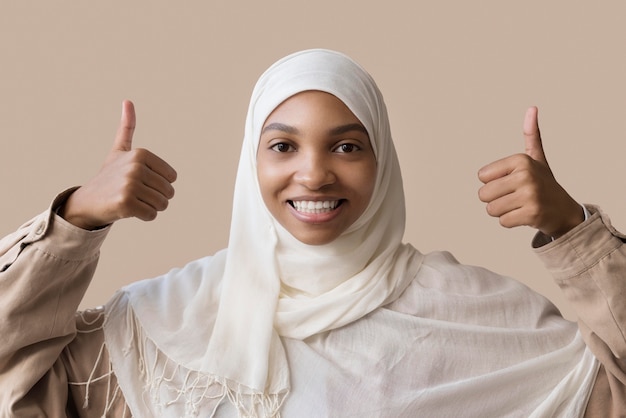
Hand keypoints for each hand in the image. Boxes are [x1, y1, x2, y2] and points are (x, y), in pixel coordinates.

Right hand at [60, 100, 176, 229]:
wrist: (87, 201)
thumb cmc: (109, 176)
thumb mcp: (119, 150)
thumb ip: (127, 128)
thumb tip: (127, 101)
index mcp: (141, 154)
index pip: (172, 178)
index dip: (160, 184)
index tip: (141, 181)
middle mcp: (136, 167)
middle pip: (169, 192)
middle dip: (156, 198)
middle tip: (136, 194)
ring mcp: (130, 185)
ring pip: (162, 205)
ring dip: (151, 208)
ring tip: (133, 201)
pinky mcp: (126, 203)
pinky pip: (152, 215)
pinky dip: (144, 217)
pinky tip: (128, 210)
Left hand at [477, 106, 582, 237]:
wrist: (564, 210)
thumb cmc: (544, 183)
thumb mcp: (537, 158)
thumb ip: (531, 135)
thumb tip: (532, 108)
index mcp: (520, 159)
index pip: (481, 177)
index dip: (493, 183)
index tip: (512, 182)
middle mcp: (526, 175)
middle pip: (483, 195)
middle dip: (495, 199)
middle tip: (514, 197)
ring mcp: (530, 195)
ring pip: (491, 209)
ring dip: (502, 211)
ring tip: (519, 205)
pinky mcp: (531, 214)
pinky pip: (502, 221)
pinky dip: (511, 221)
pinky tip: (525, 215)